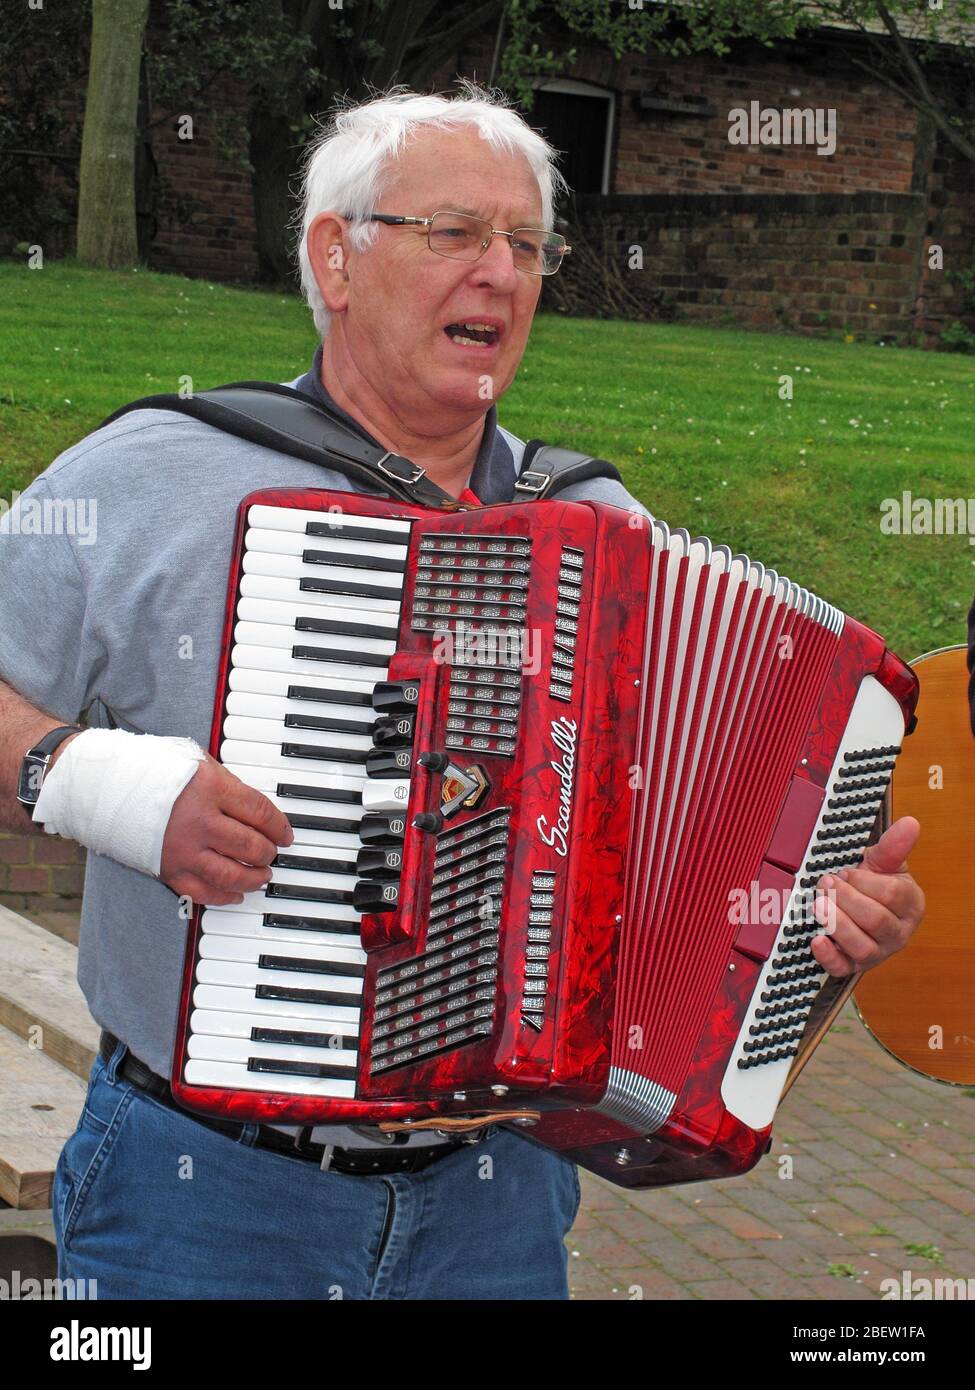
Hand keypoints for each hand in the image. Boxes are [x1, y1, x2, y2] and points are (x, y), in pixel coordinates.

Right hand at [159, 755, 293, 905]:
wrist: (107, 786)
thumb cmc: (152, 770)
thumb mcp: (196, 761)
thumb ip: (226, 782)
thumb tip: (251, 805)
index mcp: (212, 789)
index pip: (259, 812)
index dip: (279, 826)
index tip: (285, 834)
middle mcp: (200, 821)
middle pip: (250, 845)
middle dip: (268, 852)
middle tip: (272, 853)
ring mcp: (184, 848)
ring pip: (231, 874)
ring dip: (253, 878)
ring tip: (262, 875)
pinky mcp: (168, 869)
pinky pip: (202, 892)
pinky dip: (223, 896)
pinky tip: (236, 894)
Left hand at [810, 816, 923, 977]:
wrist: (854, 905)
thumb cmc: (870, 884)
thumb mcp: (880, 862)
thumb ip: (893, 845)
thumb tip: (910, 823)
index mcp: (910, 906)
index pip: (893, 894)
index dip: (865, 881)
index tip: (847, 871)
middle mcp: (897, 933)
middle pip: (876, 920)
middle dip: (846, 898)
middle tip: (826, 882)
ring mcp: (876, 952)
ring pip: (862, 946)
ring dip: (836, 922)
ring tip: (818, 904)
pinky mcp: (852, 966)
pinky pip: (842, 968)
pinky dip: (828, 956)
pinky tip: (816, 939)